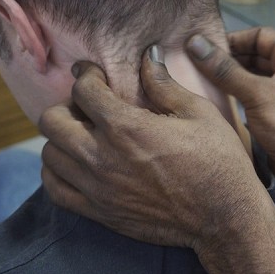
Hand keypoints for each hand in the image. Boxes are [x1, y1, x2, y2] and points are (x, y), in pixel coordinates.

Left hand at [39, 48, 273, 254]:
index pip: (83, 90)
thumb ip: (165, 84)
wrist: (225, 218)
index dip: (86, 75)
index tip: (93, 74)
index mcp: (127, 127)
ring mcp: (98, 188)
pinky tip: (76, 165)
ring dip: (61, 139)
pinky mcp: (100, 212)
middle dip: (67, 106)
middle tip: (87, 107)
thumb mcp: (199, 113)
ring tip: (82, 136)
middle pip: (52, 121)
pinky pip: (55, 190)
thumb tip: (148, 55)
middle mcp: (104, 157)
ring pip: (49, 155)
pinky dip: (57, 174)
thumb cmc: (219, 162)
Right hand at [185, 28, 274, 231]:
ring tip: (200, 82)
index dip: (234, 39)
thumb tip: (195, 44)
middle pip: (254, 55)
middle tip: (196, 65)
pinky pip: (251, 96)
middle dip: (228, 59)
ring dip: (229, 78)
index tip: (205, 47)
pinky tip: (215, 101)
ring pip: (251, 77)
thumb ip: (225, 69)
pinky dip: (234, 96)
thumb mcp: (258, 95)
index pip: (260, 35)